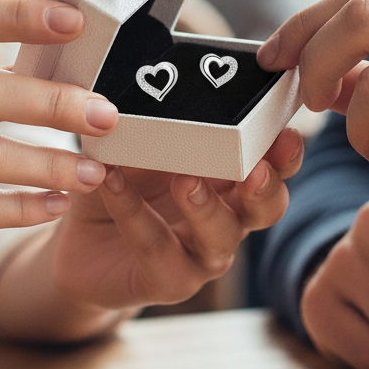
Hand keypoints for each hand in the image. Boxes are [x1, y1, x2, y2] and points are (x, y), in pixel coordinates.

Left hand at [0, 128, 304, 339]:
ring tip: (184, 180)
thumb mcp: (136, 146)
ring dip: (206, 207)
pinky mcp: (169, 281)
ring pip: (221, 238)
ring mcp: (202, 255)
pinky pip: (158, 249)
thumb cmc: (122, 183)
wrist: (83, 245)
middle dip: (266, 186)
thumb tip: (156, 88)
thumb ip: (154, 124)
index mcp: (231, 180)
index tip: (286, 133)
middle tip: (257, 168)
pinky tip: (112, 185)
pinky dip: (135, 214)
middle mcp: (228, 218)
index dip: (285, 153)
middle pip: (267, 207)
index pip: (272, 165)